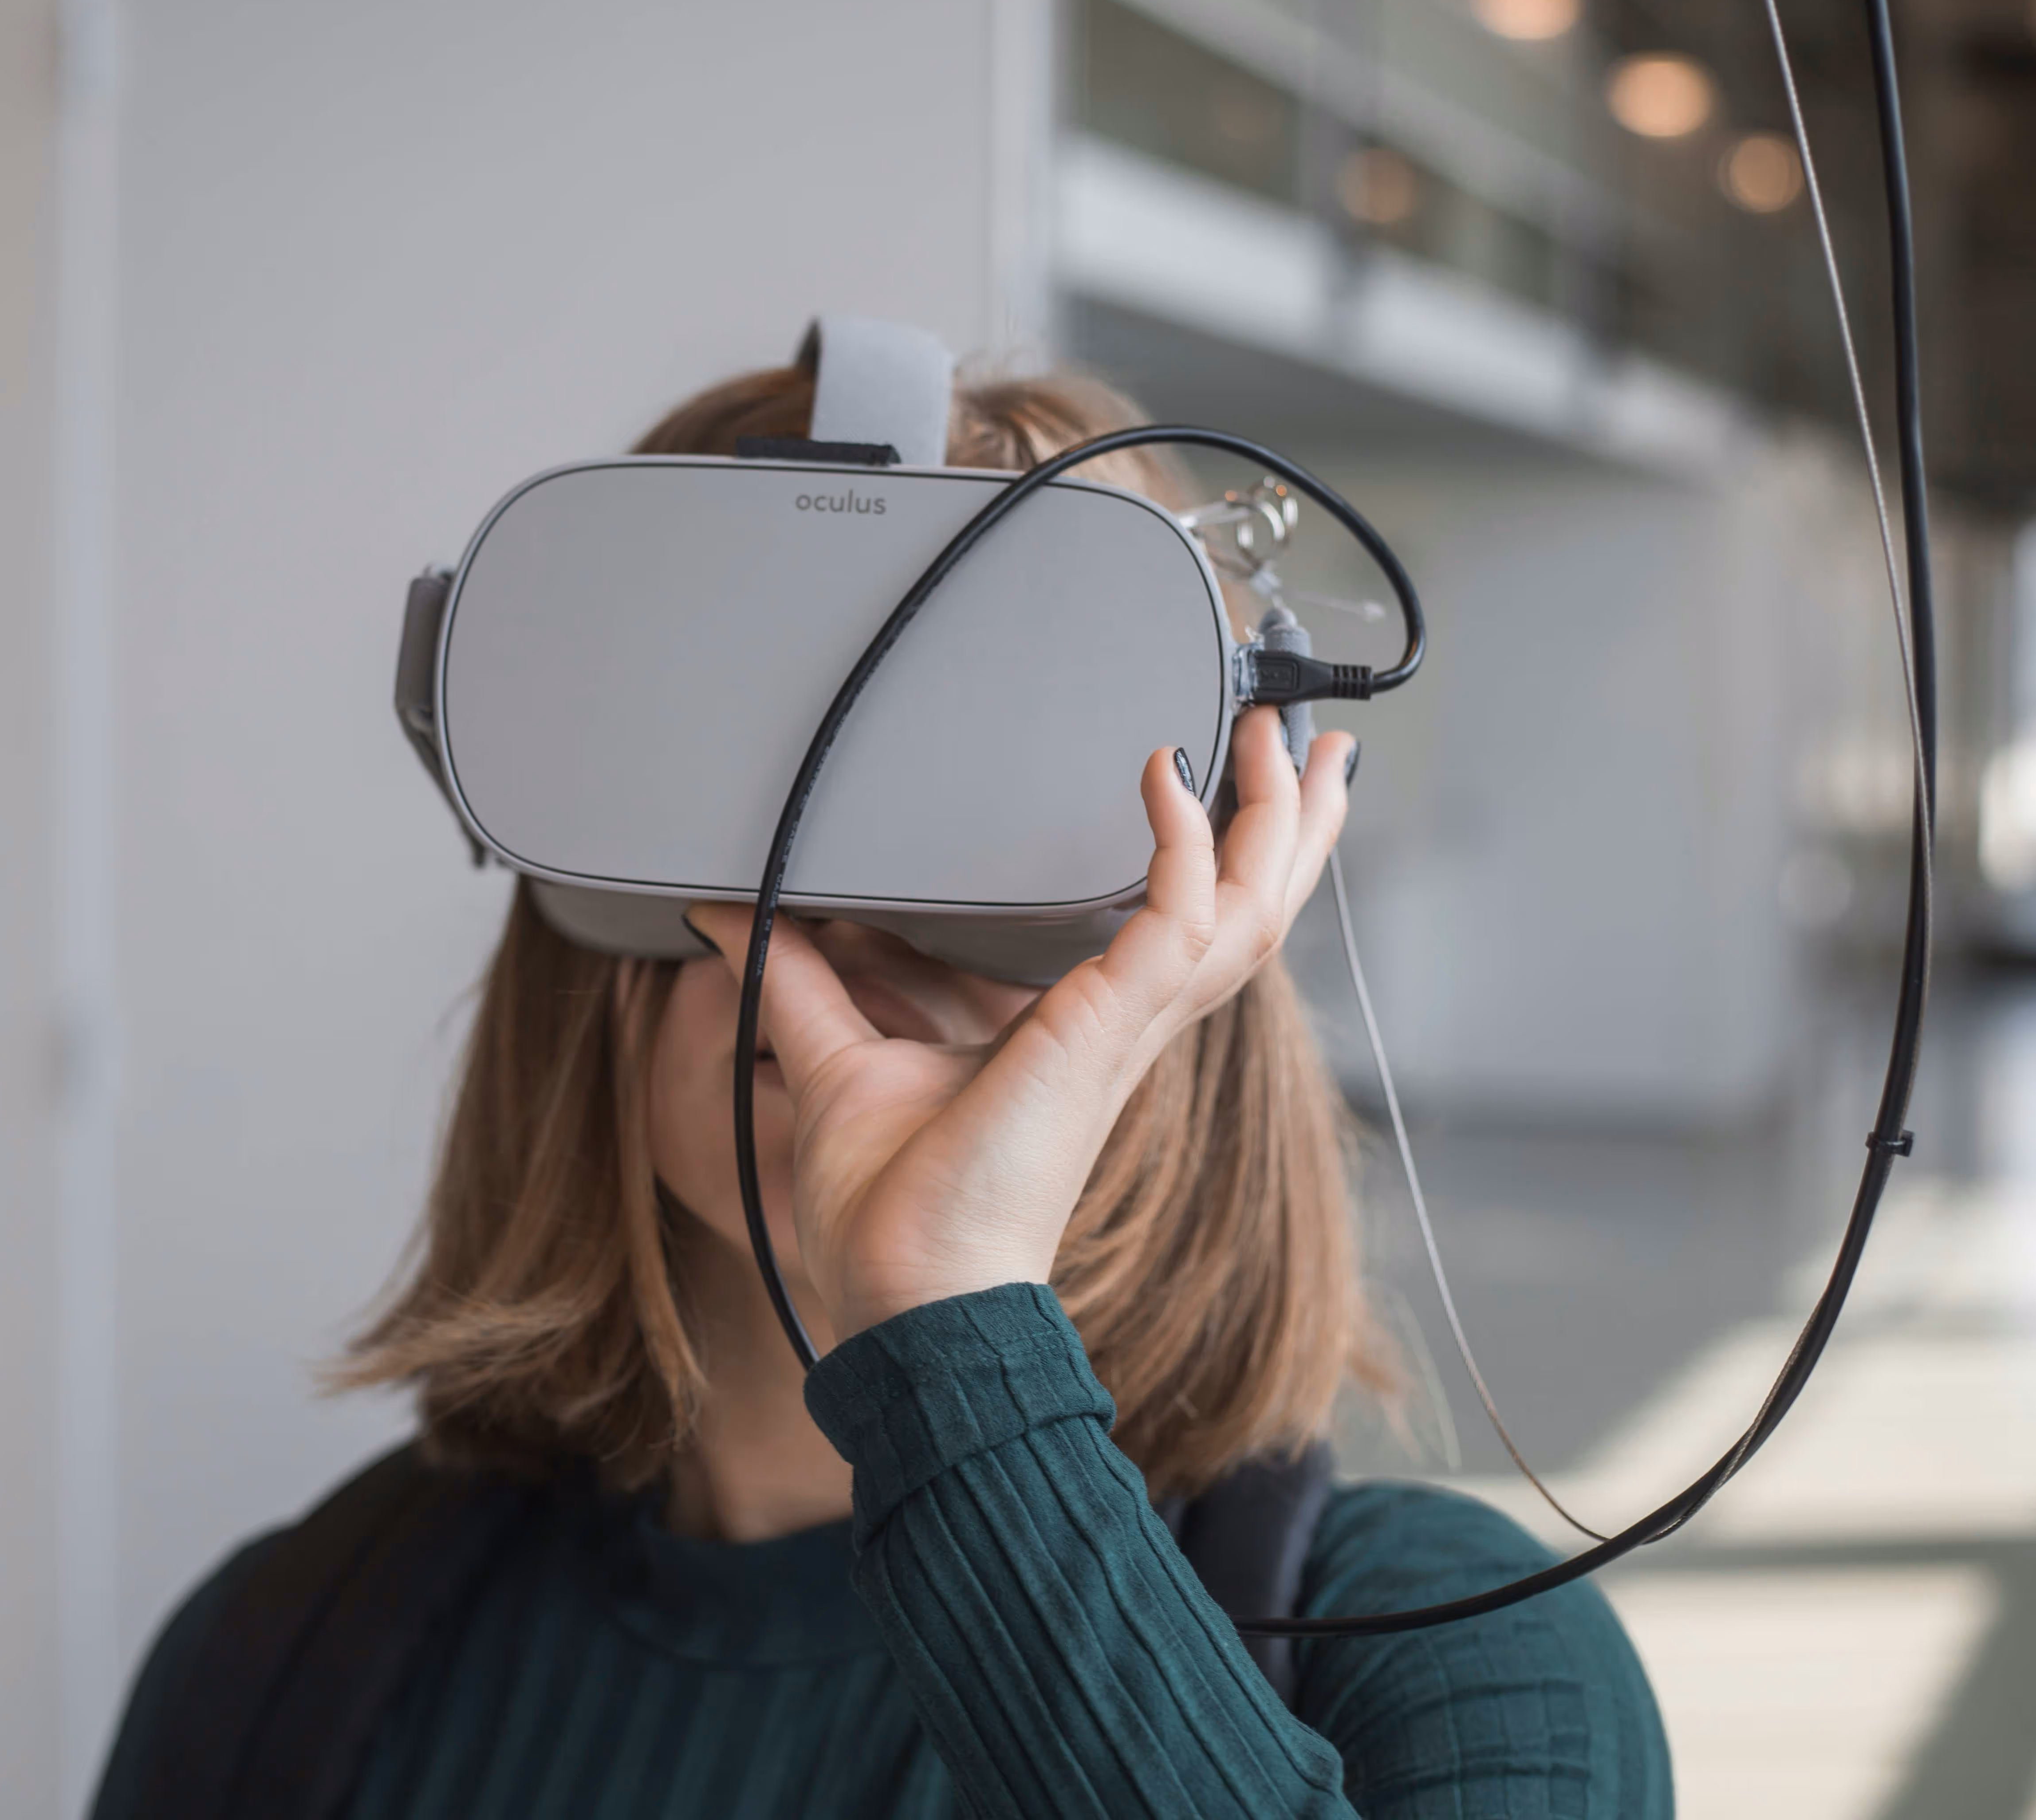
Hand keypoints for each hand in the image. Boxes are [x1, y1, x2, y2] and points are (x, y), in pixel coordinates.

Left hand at [687, 709, 1353, 1343]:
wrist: (907, 1295)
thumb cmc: (889, 1212)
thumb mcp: (837, 1060)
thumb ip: (794, 978)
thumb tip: (725, 915)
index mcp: (1091, 1031)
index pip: (1191, 927)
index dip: (1226, 854)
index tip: (1228, 776)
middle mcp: (1129, 1025)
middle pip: (1252, 908)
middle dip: (1289, 822)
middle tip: (1310, 740)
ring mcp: (1128, 1027)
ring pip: (1247, 908)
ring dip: (1275, 820)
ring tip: (1291, 740)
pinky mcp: (1107, 1030)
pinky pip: (1176, 918)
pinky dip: (1180, 845)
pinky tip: (1164, 778)